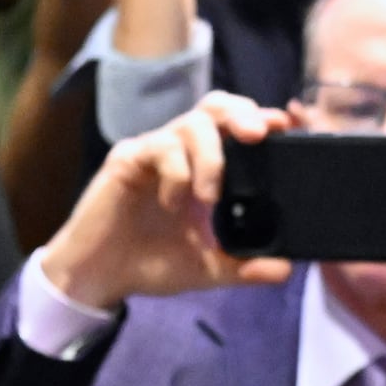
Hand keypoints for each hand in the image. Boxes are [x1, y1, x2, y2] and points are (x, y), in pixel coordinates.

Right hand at [35, 95, 293, 310]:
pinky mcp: (127, 159)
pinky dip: (176, 173)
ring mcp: (153, 152)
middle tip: (256, 136)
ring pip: (190, 124)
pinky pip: (160, 148)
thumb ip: (245, 267)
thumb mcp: (207, 269)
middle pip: (215, 107)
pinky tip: (172, 203)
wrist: (100, 278)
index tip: (284, 126)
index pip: (234, 128)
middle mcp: (180, 152)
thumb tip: (285, 269)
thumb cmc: (150, 264)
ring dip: (210, 157)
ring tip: (209, 198)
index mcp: (203, 168)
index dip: (258, 118)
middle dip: (240, 113)